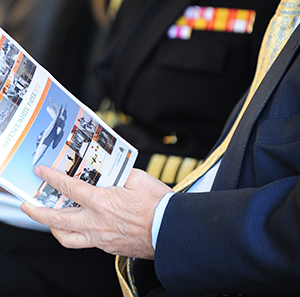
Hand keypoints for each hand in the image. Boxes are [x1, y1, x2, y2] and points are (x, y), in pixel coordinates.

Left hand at [21, 166, 170, 258]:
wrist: (170, 230)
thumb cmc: (158, 205)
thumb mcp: (138, 178)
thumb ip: (118, 173)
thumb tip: (108, 171)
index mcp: (102, 202)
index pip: (69, 188)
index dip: (52, 178)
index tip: (41, 172)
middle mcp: (96, 222)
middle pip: (57, 219)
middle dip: (37, 211)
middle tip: (28, 205)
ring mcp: (100, 238)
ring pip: (66, 238)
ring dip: (52, 228)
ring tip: (48, 220)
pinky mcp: (107, 247)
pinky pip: (83, 243)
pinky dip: (74, 235)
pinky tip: (77, 227)